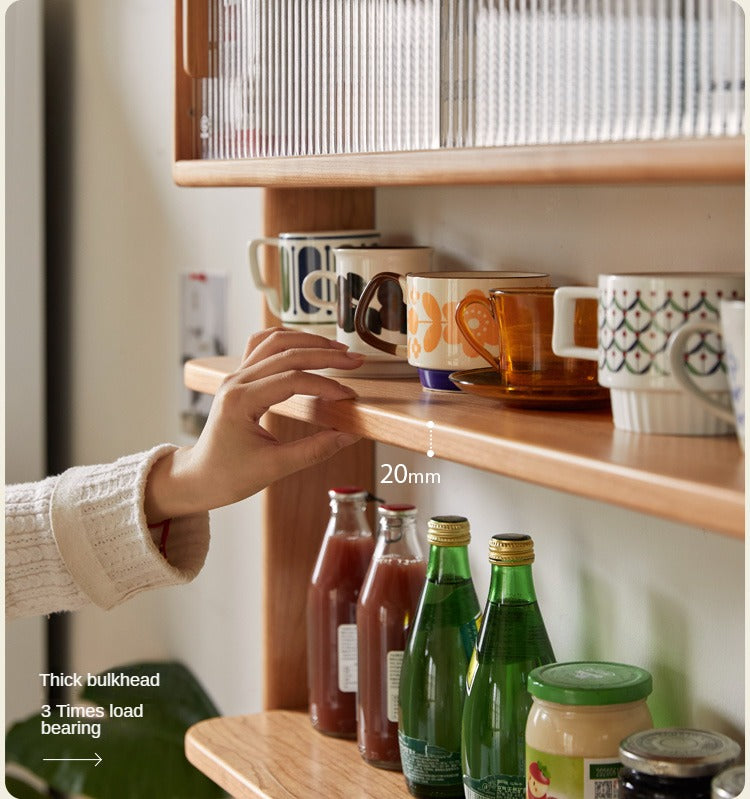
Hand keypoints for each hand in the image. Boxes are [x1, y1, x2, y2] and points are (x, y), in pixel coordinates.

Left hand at [144, 328, 364, 522]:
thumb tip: (350, 435)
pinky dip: (287, 339)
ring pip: (274, 340)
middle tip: (354, 361)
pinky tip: (307, 344)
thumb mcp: (275, 467)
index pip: (292, 380)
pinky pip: (262, 344)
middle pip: (286, 352)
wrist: (198, 477)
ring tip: (337, 348)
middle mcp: (236, 381)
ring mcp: (236, 376)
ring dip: (308, 340)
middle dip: (325, 354)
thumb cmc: (228, 475)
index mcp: (240, 401)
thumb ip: (315, 450)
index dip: (326, 385)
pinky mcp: (240, 377)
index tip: (349, 396)